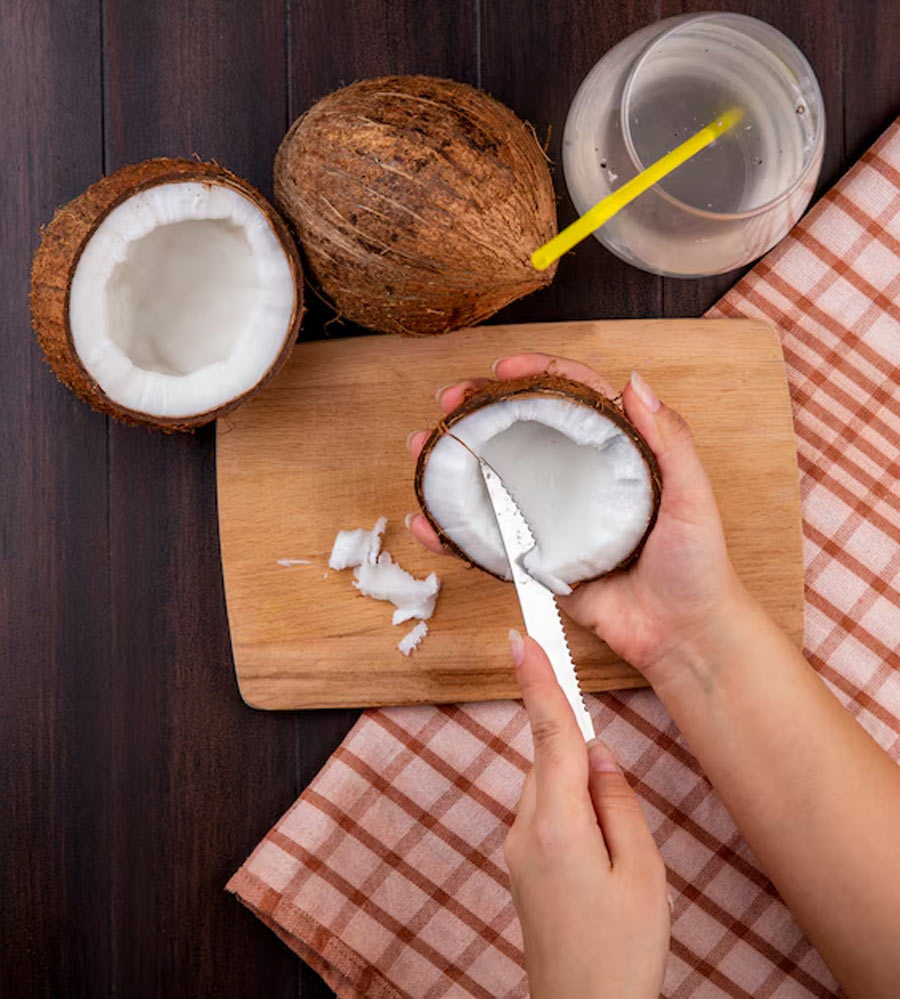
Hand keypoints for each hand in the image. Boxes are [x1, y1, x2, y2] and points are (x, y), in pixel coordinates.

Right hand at [407, 353, 745, 681]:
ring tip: (422, 449)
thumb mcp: (692, 496)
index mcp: (616, 454)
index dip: (537, 374)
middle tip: (449, 402)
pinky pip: (490, 539)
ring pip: (497, 479)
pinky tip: (427, 521)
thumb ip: (669, 441)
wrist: (682, 634)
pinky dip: (456, 532)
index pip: (573, 398)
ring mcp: (554, 519)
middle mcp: (579, 479)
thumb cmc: (697, 565)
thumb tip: (635, 382)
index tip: (504, 369)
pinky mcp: (537, 560)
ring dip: (456, 463)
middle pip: (524, 431)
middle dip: (481, 411)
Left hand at [505, 630, 668, 998]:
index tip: (521, 637)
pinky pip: (547, 814)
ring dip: (583, 795)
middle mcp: (526, 828)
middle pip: (552, 760)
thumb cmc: (622, 952)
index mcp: (558, 822)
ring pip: (551, 788)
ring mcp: (518, 848)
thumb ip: (618, 801)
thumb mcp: (643, 872)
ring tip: (617, 863)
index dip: (538, 681)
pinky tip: (599, 862)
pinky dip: (573, 814)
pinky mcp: (522, 865)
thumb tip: (597, 755)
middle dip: (584, 761)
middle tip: (622, 829)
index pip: (549, 733)